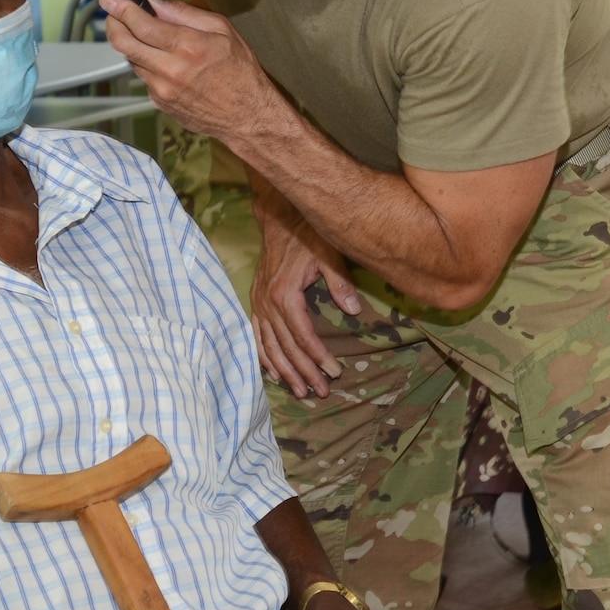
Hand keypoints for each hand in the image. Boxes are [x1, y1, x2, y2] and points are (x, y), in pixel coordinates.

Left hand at [102, 0, 284, 145]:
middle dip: (113, 23)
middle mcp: (170, 69)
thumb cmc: (240, 72)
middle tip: (113, 13)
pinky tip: (163, 60)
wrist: (246, 116)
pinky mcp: (159, 102)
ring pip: (131, 59)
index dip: (121, 8)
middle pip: (123, 43)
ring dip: (131, 44)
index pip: (141, 24)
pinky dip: (147, 63)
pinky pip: (143, 76)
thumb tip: (155, 2)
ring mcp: (161, 89)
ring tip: (143, 34)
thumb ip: (185, 13)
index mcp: (187, 46)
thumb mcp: (222, 30)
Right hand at [252, 184, 358, 397]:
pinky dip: (264, 356)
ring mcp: (259, 303)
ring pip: (270, 346)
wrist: (280, 217)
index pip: (303, 336)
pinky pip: (257, 335)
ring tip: (299, 391)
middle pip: (286, 347)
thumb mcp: (328, 254)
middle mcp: (268, 303)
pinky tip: (273, 373)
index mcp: (285, 295)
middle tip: (320, 392)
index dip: (318, 357)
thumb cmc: (307, 235)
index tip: (334, 373)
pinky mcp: (256, 301)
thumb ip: (339, 282)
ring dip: (285, 371)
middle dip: (304, 372)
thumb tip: (353, 310)